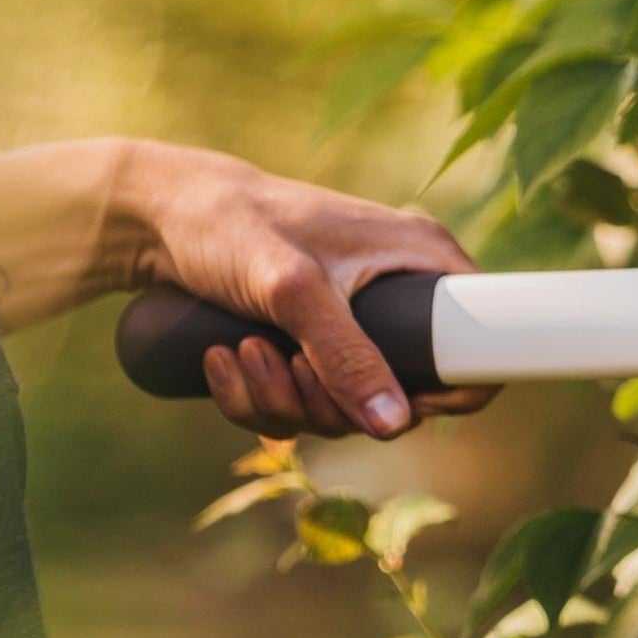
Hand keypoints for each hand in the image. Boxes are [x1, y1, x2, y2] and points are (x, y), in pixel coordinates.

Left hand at [118, 142, 493, 439]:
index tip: (391, 407)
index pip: (483, 345)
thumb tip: (394, 424)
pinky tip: (223, 362)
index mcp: (422, 260)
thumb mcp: (292, 288)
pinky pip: (299, 401)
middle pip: (400, 398)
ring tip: (241, 353)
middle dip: (331, 403)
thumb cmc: (230, 224)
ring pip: (341, 406)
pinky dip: (257, 398)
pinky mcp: (307, 341)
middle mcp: (397, 293)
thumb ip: (345, 353)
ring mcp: (352, 321)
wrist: (155, 214)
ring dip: (283, 400)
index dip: (450, 394)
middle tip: (286, 367)